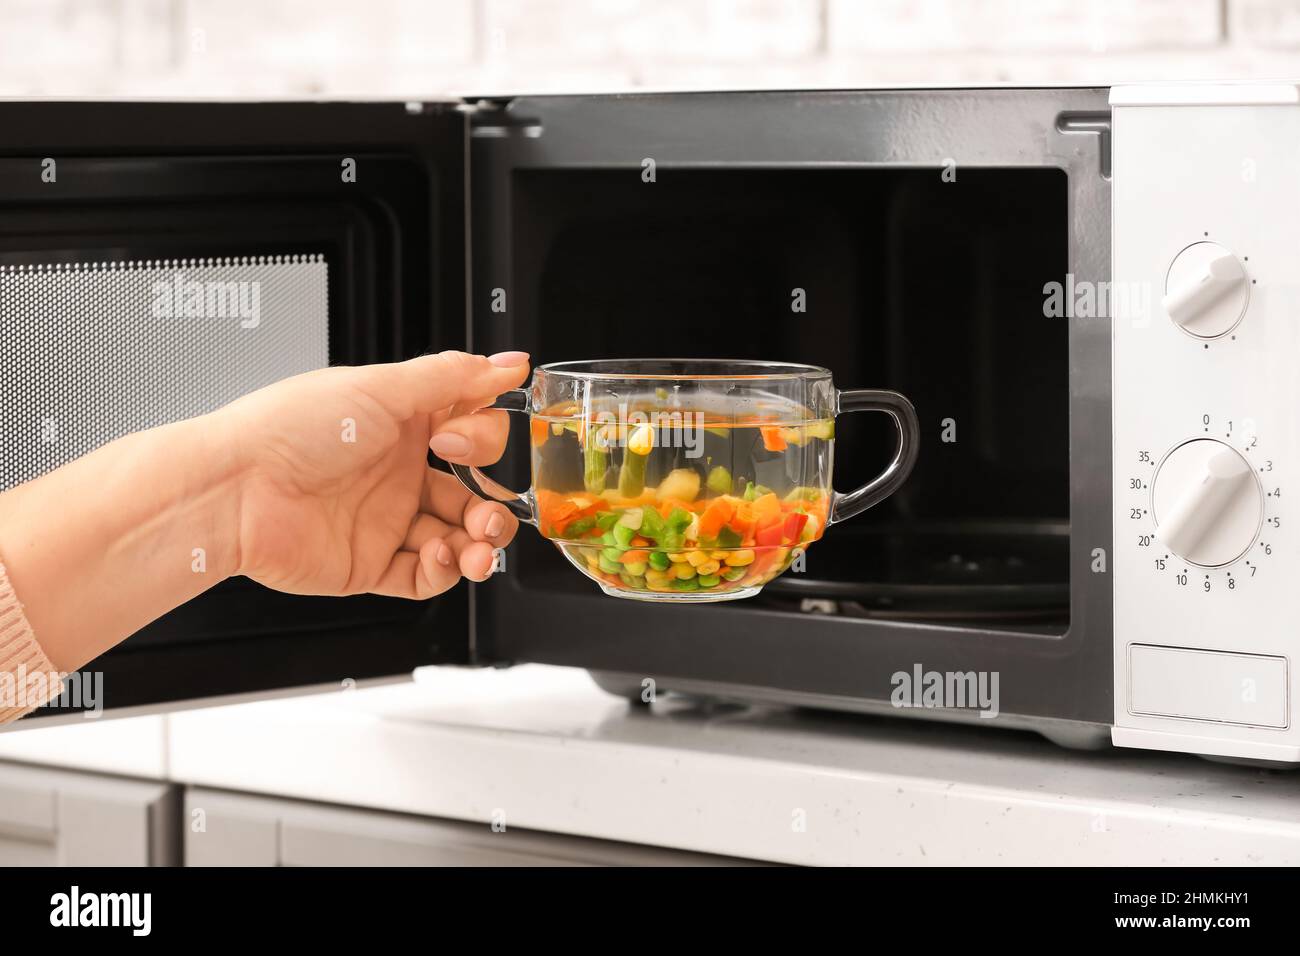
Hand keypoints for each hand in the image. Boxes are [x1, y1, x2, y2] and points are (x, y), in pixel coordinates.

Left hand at [218, 350, 530, 598]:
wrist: (234, 490)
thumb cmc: (289, 429)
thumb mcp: (381, 388)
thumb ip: (453, 378)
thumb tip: (507, 363)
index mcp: (400, 424)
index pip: (469, 432)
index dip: (481, 438)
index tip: (460, 441)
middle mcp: (394, 472)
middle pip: (471, 494)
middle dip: (493, 506)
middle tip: (489, 511)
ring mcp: (383, 521)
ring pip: (455, 539)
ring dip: (479, 543)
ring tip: (478, 544)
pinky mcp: (368, 564)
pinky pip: (423, 577)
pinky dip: (443, 570)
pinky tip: (438, 554)